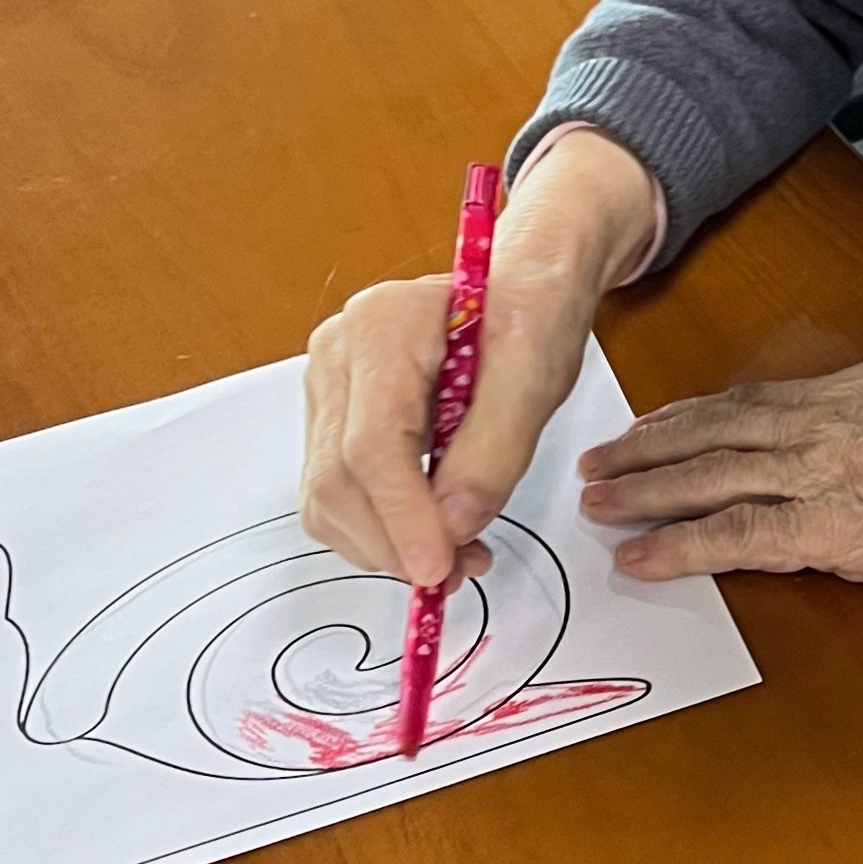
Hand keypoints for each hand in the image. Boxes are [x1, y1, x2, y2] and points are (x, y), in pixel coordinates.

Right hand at [301, 130, 658, 588]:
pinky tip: (432, 533)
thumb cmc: (530, 315)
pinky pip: (337, 495)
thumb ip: (494, 450)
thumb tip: (454, 526)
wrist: (521, 291)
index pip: (369, 443)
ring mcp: (327, 389)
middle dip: (394, 542)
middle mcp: (336, 356)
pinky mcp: (333, 421)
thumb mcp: (534, 375)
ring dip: (385, 547)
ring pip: (327, 497)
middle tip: (458, 572)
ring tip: (457, 555)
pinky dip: (379, 531)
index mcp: (381, 328)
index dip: (401, 515)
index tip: (438, 566)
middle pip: (337, 478)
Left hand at [576, 306, 862, 605]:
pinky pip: (733, 541)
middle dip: (647, 450)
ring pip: (707, 481)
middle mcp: (819, 429)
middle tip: (596, 461)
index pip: (752, 401)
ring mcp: (817, 480)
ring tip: (596, 502)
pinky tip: (640, 558)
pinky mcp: (826, 534)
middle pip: (712, 436)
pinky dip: (679, 548)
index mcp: (851, 389)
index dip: (695, 415)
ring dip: (644, 492)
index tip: (656, 423)